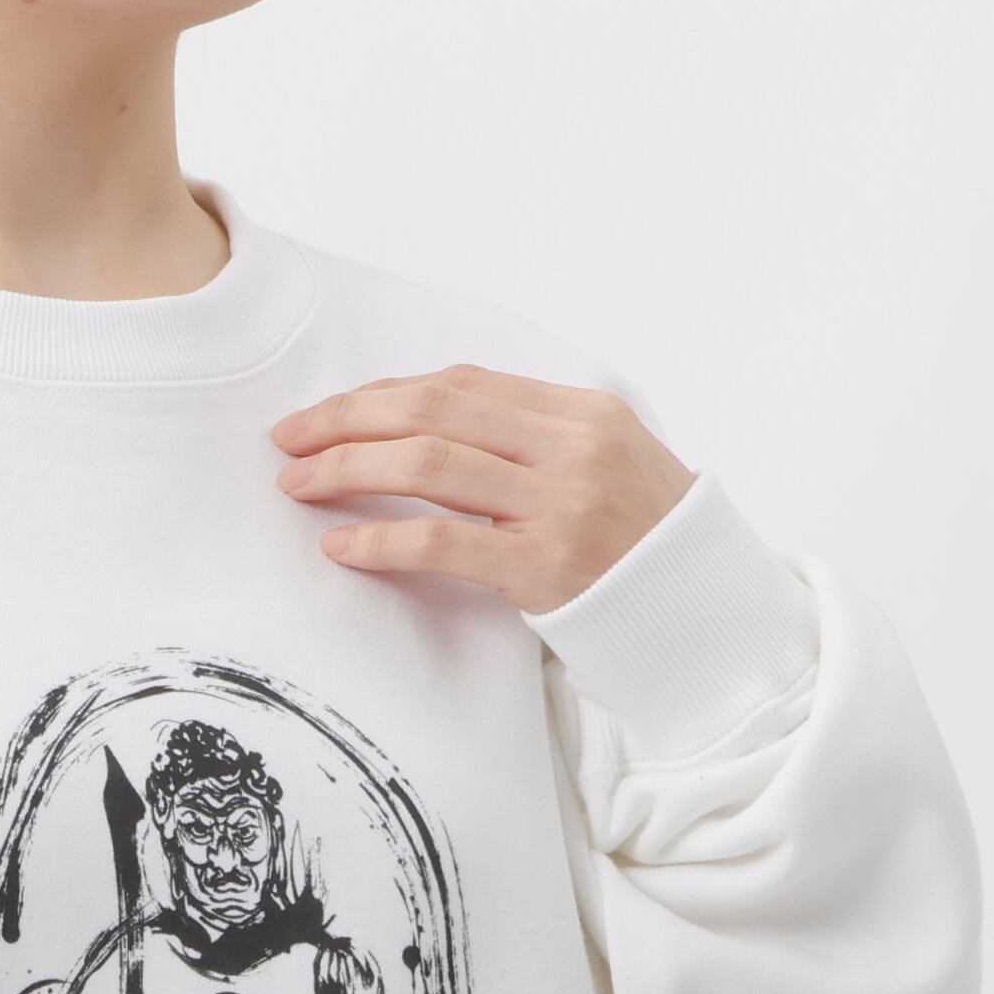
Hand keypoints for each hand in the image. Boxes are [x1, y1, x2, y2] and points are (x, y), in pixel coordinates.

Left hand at [270, 366, 692, 614]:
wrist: (703, 610)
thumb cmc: (641, 543)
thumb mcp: (602, 464)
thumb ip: (530, 439)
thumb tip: (427, 424)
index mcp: (581, 411)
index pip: (462, 383)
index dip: (385, 393)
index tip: (331, 412)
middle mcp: (569, 447)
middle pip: (434, 409)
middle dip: (349, 419)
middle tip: (290, 439)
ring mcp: (558, 505)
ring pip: (429, 463)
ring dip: (349, 469)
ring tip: (298, 485)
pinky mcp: (544, 567)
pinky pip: (444, 541)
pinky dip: (382, 538)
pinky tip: (340, 544)